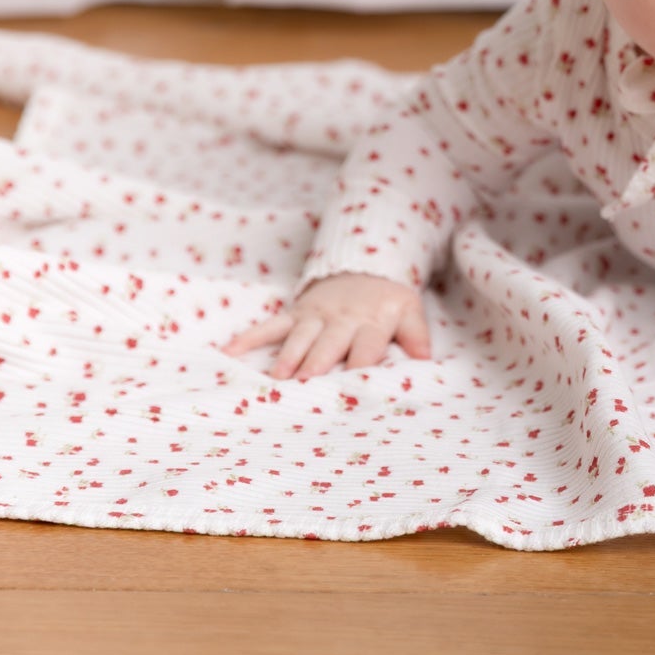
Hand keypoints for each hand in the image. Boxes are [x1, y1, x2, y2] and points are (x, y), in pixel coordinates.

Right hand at [222, 271, 431, 379]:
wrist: (365, 264)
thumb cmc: (387, 300)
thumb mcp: (410, 310)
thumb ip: (417, 335)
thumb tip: (425, 360)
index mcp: (373, 322)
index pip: (368, 347)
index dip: (361, 366)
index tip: (354, 390)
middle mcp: (342, 319)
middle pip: (329, 344)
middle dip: (318, 364)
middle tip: (306, 386)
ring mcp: (315, 315)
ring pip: (299, 336)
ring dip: (288, 356)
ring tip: (276, 377)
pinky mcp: (295, 312)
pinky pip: (270, 325)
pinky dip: (249, 338)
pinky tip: (230, 353)